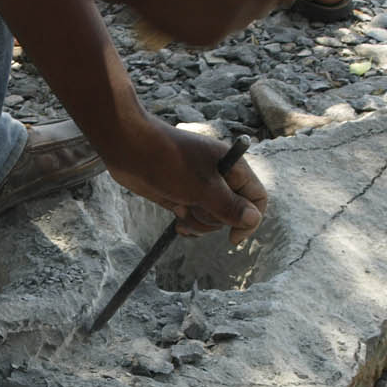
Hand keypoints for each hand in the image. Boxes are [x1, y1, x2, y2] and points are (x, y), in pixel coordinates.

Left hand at [103, 118, 267, 244]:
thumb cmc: (168, 161)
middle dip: (214, 219)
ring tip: (180, 206)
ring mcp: (199, 186)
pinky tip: (177, 223)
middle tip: (194, 204)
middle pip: (233, 212)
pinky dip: (188, 223)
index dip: (250, 219)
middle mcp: (219, 176)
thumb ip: (230, 206)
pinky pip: (194, 216)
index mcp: (232, 166)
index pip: (257, 197)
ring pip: (212, 217)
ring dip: (197, 220)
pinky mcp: (182, 193)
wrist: (129, 148)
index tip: (233, 238)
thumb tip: (254, 220)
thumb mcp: (203, 187)